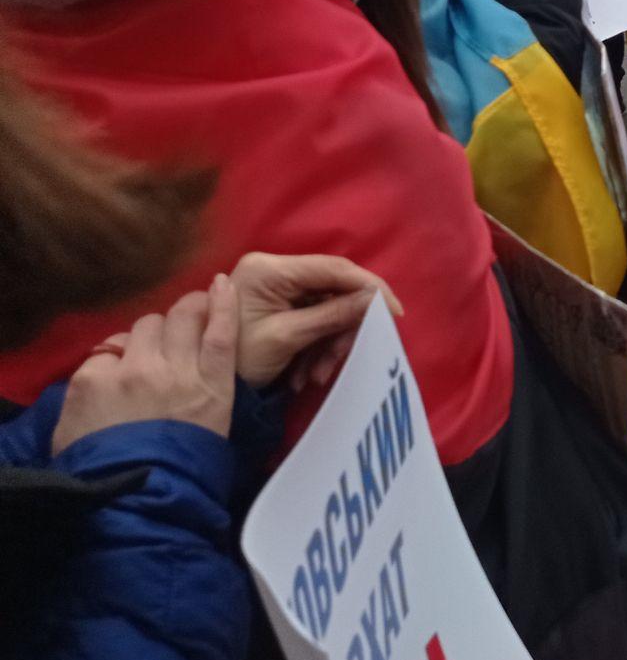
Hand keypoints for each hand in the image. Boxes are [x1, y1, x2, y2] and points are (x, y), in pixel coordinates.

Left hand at [52, 278, 238, 453]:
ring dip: (146, 336)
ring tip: (140, 356)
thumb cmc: (183, 469)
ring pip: (144, 325)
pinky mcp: (93, 379)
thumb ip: (209, 387)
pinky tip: (108, 381)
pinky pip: (105, 352)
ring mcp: (132, 371)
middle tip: (176, 324)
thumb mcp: (214, 425)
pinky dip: (110, 362)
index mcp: (211, 385)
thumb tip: (201, 365)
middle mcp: (175, 369)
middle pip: (182, 315)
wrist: (131, 500)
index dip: (222, 301)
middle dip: (182, 313)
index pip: (222, 328)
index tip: (220, 284)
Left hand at [230, 253, 399, 389]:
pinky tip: (307, 373)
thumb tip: (375, 301)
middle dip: (343, 326)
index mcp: (270, 269)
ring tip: (318, 375)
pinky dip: (317, 346)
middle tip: (346, 356)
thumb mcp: (286, 338)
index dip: (369, 288)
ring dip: (329, 342)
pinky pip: (313, 319)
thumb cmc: (237, 360)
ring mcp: (276, 288)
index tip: (394, 313)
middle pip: (332, 289)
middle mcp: (275, 270)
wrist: (198, 391)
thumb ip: (332, 315)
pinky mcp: (279, 305)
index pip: (333, 268)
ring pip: (326, 308)